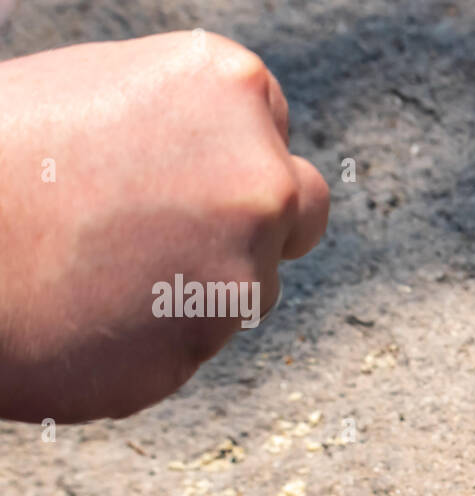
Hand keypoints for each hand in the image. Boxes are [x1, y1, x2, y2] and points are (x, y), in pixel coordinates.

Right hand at [0, 31, 329, 422]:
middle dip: (255, 226)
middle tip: (173, 236)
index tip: (190, 178)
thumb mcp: (95, 89)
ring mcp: (242, 265)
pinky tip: (88, 311)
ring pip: (250, 285)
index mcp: (228, 86)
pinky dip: (155, 338)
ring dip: (197, 287)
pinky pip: (195, 342)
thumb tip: (216, 150)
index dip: (234, 159)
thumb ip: (180, 122)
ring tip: (96, 270)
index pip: (273, 132)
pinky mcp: (205, 340)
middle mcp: (259, 176)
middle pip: (297, 212)